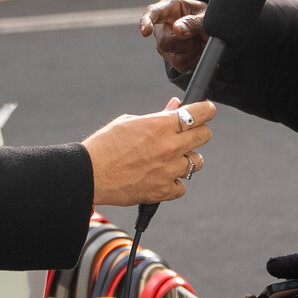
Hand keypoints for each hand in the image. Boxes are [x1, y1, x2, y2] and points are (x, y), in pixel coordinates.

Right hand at [83, 97, 213, 206]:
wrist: (89, 174)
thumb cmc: (104, 146)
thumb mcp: (129, 123)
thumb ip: (157, 116)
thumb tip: (175, 106)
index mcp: (160, 125)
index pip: (199, 113)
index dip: (206, 110)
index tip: (208, 110)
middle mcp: (168, 147)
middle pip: (204, 136)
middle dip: (198, 133)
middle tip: (187, 135)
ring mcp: (167, 170)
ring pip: (196, 163)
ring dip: (187, 160)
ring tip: (169, 159)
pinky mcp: (162, 191)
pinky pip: (182, 187)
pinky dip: (174, 183)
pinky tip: (161, 177)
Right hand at [139, 0, 208, 74]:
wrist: (210, 32)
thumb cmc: (205, 17)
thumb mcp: (205, 15)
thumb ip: (193, 21)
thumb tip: (177, 29)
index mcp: (170, 7)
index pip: (153, 12)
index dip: (146, 22)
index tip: (146, 31)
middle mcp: (162, 26)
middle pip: (164, 41)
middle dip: (185, 42)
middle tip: (198, 35)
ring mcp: (164, 44)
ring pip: (173, 56)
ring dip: (191, 51)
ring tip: (198, 41)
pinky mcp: (170, 57)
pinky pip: (179, 65)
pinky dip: (192, 60)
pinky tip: (196, 50)